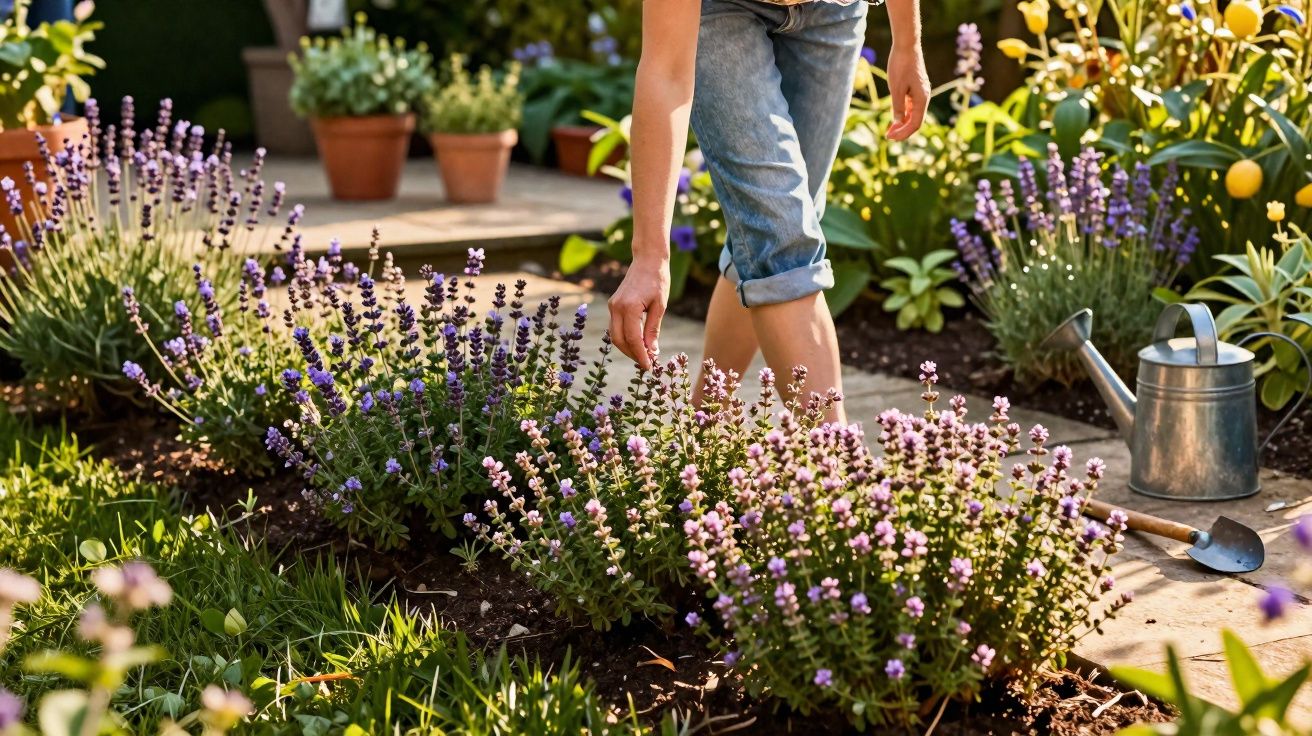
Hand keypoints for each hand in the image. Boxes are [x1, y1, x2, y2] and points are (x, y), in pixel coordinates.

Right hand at [608, 254, 669, 370]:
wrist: (647, 260)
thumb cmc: (658, 280)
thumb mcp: (660, 306)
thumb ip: (653, 329)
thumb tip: (651, 350)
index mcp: (629, 307)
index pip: (633, 339)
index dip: (640, 355)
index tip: (649, 366)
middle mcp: (616, 307)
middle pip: (619, 340)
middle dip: (632, 354)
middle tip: (647, 363)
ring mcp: (612, 306)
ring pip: (615, 335)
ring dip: (627, 348)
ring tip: (643, 355)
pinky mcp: (613, 305)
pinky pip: (616, 327)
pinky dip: (625, 337)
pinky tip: (638, 342)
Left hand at [885, 44, 929, 140]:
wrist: (907, 46)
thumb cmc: (900, 65)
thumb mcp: (896, 89)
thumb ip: (898, 107)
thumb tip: (898, 124)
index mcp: (922, 98)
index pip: (915, 123)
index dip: (903, 133)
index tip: (890, 137)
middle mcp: (924, 97)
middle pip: (916, 121)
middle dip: (903, 130)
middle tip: (888, 136)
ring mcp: (921, 92)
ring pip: (914, 114)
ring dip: (903, 123)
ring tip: (890, 129)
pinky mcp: (917, 88)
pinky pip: (912, 105)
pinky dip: (904, 113)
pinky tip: (894, 116)